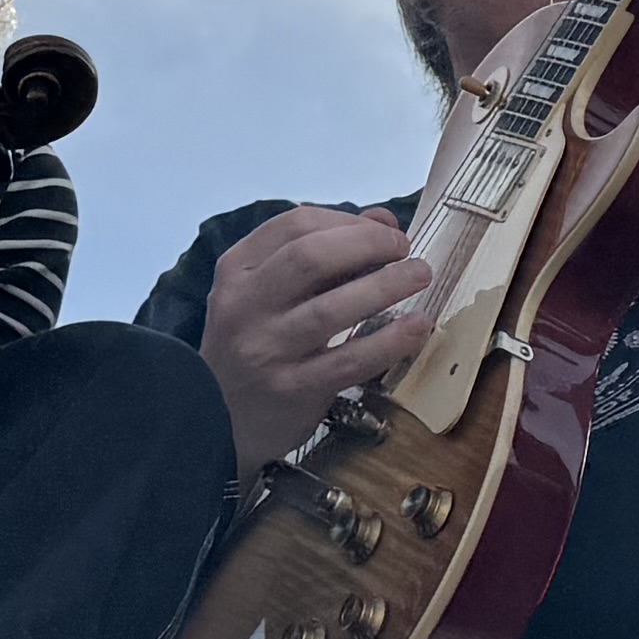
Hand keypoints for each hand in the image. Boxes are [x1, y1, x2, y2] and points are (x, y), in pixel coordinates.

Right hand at [202, 205, 436, 479]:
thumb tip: (381, 221)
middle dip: (368, 244)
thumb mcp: (265, 291)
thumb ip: (319, 251)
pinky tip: (417, 327)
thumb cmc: (254, 342)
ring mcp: (268, 348)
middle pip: (310, 257)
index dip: (348, 220)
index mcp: (237, 269)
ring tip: (420, 276)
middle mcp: (246, 304)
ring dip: (386, 285)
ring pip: (332, 308)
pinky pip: (349, 360)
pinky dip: (389, 341)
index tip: (384, 230)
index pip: (295, 225)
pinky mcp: (293, 389)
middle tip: (405, 250)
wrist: (218, 418)